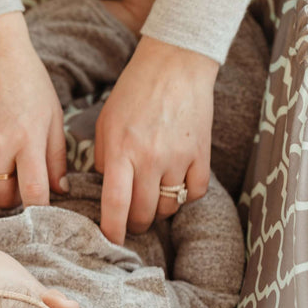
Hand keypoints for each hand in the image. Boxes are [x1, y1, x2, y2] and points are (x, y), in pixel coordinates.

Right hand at [0, 12, 68, 208]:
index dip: (39, 208)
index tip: (42, 206)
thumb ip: (56, 155)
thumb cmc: (27, 79)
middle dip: (13, 200)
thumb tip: (60, 189)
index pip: (33, 193)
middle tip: (20, 187)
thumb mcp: (52, 114)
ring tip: (1, 175)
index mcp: (27, 139)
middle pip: (0, 198)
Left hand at [94, 36, 218, 244]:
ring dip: (158, 211)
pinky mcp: (202, 154)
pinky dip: (185, 197)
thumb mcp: (105, 124)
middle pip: (143, 213)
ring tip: (151, 201)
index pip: (115, 204)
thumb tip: (107, 192)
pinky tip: (175, 188)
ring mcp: (179, 158)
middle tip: (130, 223)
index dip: (112, 230)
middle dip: (134, 225)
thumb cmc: (133, 94)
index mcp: (121, 151)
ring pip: (169, 207)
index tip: (109, 242)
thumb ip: (105, 160)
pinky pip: (195, 193)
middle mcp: (150, 158)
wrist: (174, 65)